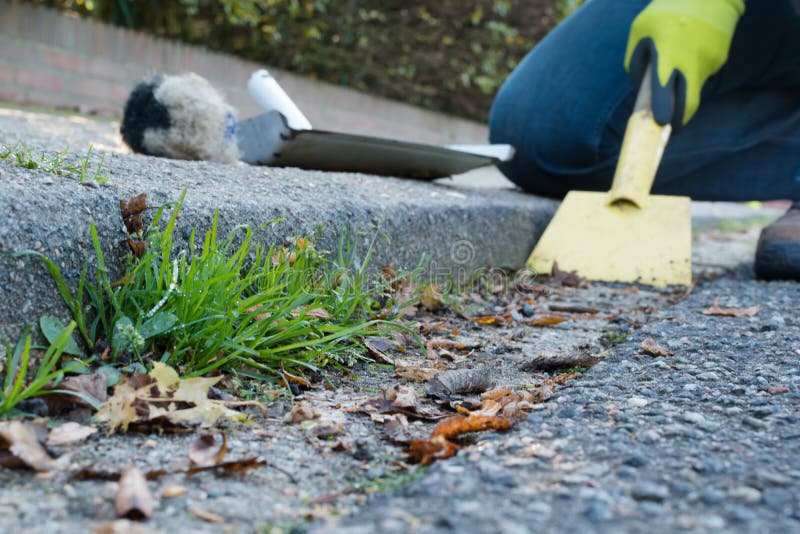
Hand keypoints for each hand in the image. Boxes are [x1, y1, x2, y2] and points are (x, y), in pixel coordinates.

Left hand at [625, 0, 743, 128]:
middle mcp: (691, 62)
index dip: (663, 111)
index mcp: (667, 54)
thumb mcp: (640, 30)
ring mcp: (708, 62)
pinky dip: (693, 69)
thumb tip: (640, 89)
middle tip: (671, 126)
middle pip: (688, 103)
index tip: (661, 123)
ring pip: (692, 86)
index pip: (664, 90)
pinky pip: (701, 72)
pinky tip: (691, 50)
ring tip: (677, 60)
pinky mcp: (720, 59)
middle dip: (680, 120)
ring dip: (683, 85)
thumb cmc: (666, 11)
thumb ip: (634, 61)